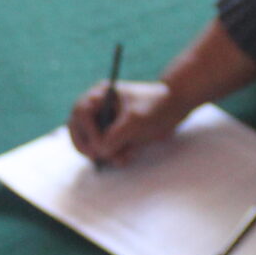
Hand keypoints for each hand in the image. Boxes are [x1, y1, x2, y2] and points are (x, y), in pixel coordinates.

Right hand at [68, 80, 187, 166]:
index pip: (81, 113)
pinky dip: (114, 156)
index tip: (99, 147)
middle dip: (88, 146)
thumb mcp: (136, 121)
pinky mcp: (114, 134)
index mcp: (101, 95)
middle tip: (98, 159)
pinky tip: (130, 154)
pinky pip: (105, 150)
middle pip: (79, 129)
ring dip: (104, 154)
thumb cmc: (157, 106)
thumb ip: (115, 136)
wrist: (176, 106)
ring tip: (124, 157)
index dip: (86, 132)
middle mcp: (99, 107)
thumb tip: (100, 151)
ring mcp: (105, 121)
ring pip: (91, 142)